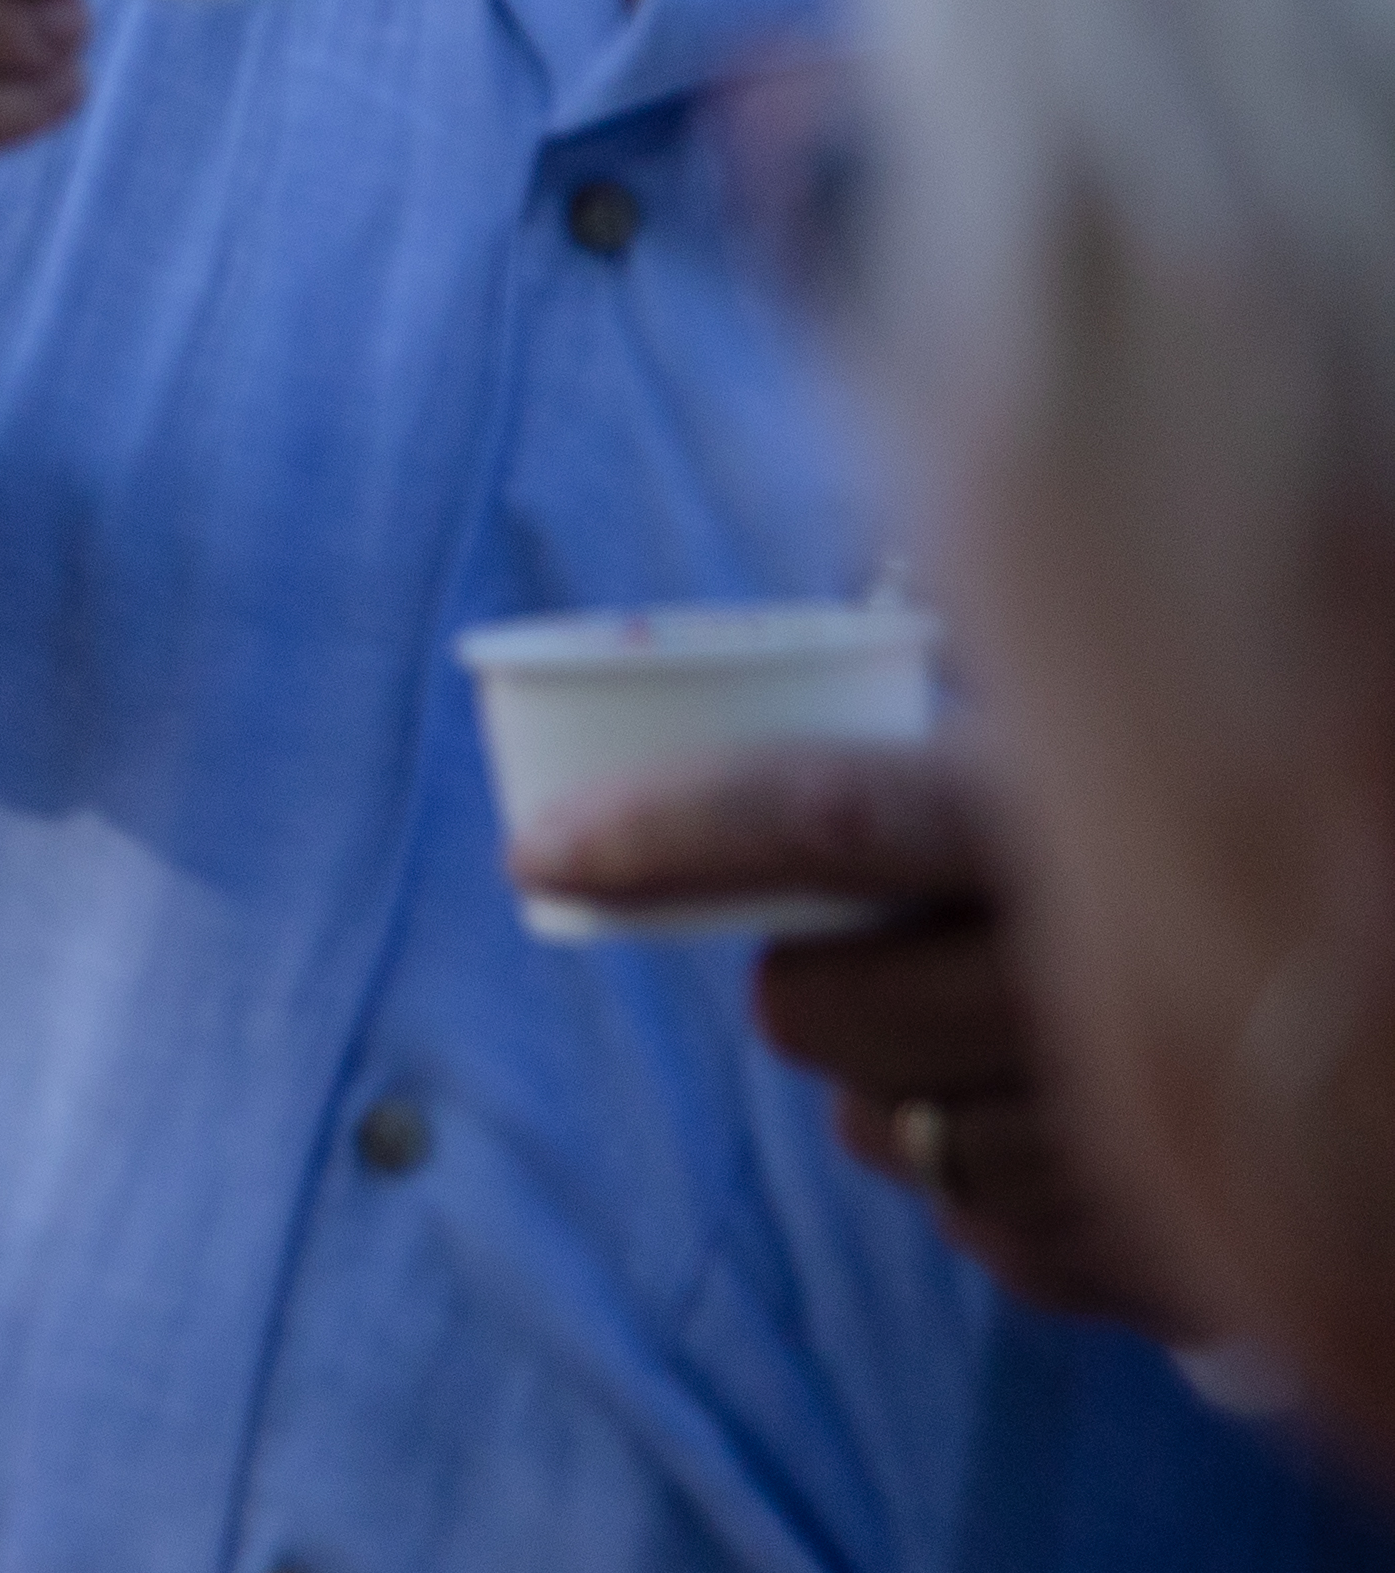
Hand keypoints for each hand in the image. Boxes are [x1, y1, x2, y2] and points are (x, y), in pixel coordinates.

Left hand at [507, 738, 1195, 1332]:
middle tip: (837, 956)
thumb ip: (1007, 671)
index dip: (667, 836)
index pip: (830, 821)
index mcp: (1080, 825)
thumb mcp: (1121, 728)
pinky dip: (988, 1191)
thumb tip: (870, 519)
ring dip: (893, 1092)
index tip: (537, 854)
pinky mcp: (1182, 1276)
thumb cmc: (1257, 804)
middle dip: (801, 985)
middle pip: (828, 1009)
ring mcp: (1150, 1150)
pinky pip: (994, 1243)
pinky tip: (1054, 1126)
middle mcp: (1114, 985)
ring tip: (977, 1034)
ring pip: (894, 1141)